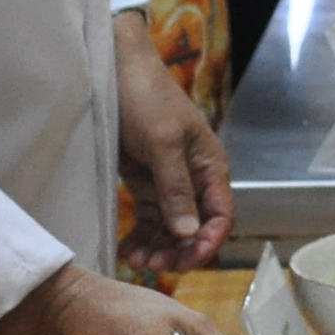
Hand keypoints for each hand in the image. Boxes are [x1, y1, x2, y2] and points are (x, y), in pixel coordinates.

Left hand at [114, 10, 231, 268]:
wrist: (113, 69)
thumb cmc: (145, 97)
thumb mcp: (162, 142)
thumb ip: (175, 188)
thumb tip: (189, 232)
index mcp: (209, 166)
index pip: (221, 216)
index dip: (208, 242)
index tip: (186, 262)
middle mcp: (194, 178)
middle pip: (196, 227)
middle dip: (179, 250)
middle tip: (153, 265)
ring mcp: (169, 182)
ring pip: (171, 227)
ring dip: (158, 247)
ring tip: (136, 261)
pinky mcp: (145, 182)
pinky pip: (149, 218)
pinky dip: (142, 235)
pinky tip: (128, 249)